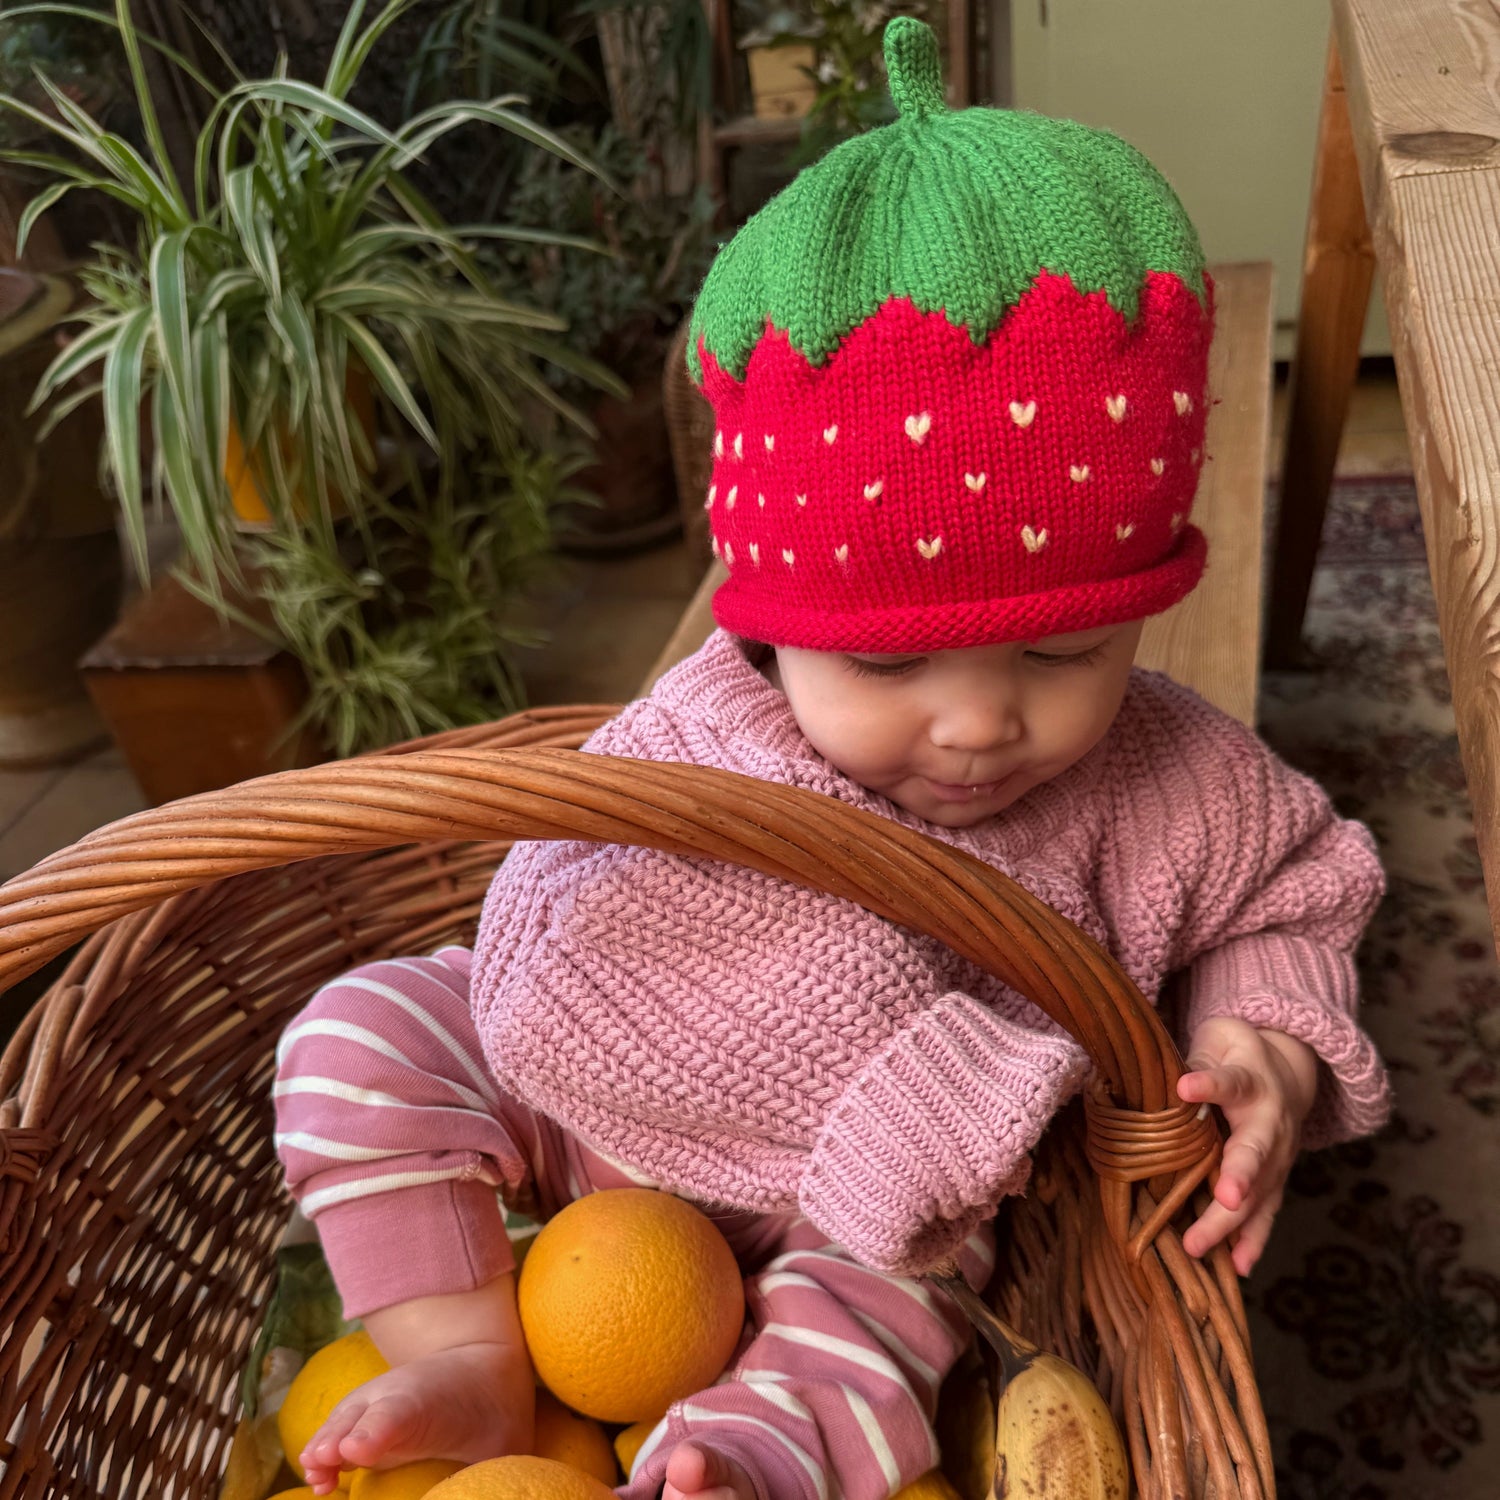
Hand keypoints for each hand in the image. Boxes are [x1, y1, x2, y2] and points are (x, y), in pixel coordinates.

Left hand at [1176, 1017, 1318, 1275]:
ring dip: (1232, 1222)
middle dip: (1241, 1176)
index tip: (1185, 1086)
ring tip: (1202, 1246)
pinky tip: (1236, 1268)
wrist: (1288, 1072)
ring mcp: (1277, 1158)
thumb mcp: (1223, 1039)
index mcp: (1252, 1081)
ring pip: (1258, 1193)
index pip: (1231, 1081)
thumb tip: (1173, 1082)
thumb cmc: (1240, 1053)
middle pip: (1254, 1152)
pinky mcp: (1274, 1181)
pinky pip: (1265, 1214)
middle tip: (1225, 1197)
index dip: (1210, 1084)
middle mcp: (1270, 1124)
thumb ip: (1203, 1057)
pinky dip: (1252, 1242)